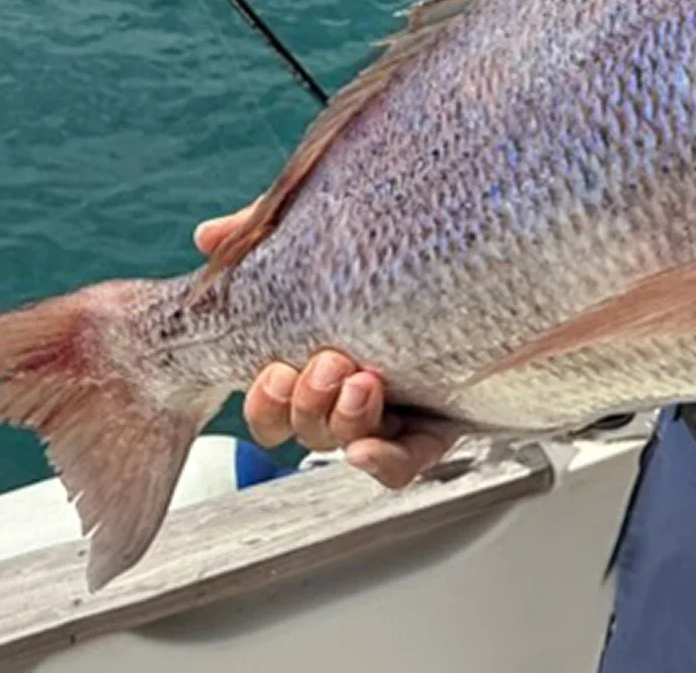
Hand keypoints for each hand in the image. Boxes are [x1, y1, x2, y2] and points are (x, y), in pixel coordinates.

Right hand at [195, 207, 455, 487]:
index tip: (274, 373)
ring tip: (362, 383)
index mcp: (319, 359)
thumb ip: (265, 233)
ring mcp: (395, 412)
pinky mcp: (439, 424)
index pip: (273, 405)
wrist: (485, 248)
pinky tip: (367, 449)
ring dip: (343, 421)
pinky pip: (405, 463)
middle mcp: (353, 393)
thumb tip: (210, 237)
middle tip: (327, 365)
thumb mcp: (328, 233)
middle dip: (306, 405)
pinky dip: (382, 461)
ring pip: (349, 443)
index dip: (266, 402)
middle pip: (306, 430)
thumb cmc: (397, 247)